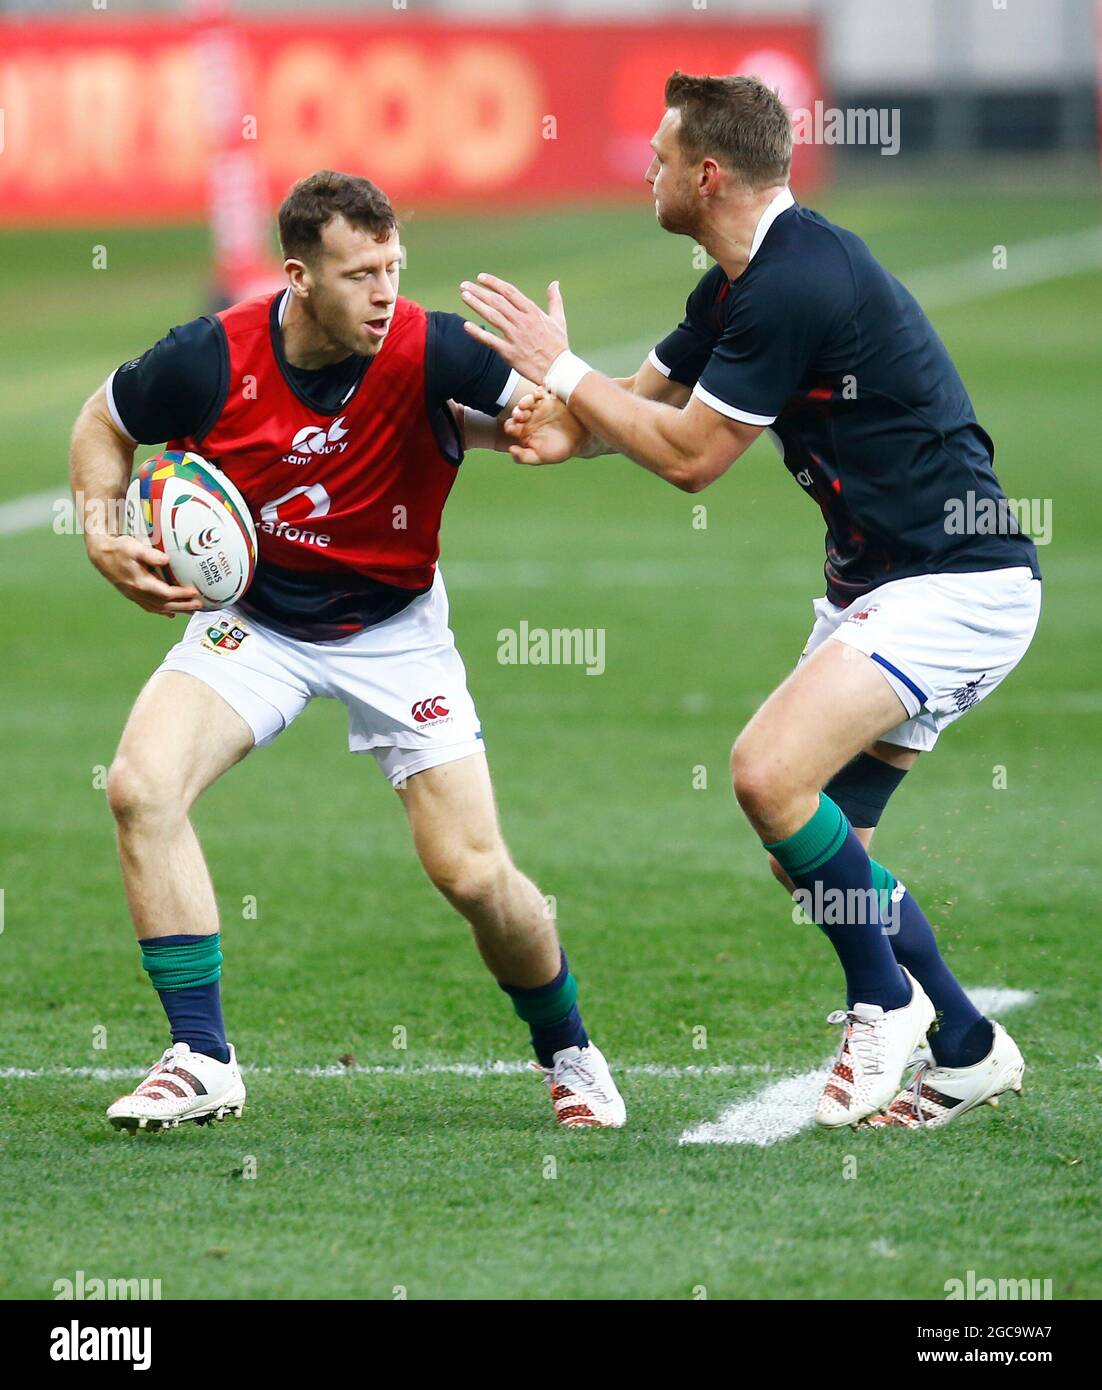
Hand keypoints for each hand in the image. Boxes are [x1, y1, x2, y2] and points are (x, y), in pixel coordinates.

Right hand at [86, 534, 201, 616]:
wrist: (100, 554)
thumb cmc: (118, 549)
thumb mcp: (134, 547)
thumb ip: (150, 555)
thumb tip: (166, 559)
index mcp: (141, 583)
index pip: (166, 593)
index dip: (181, 595)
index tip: (194, 592)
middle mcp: (138, 593)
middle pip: (165, 604)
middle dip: (184, 605)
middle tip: (200, 605)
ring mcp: (135, 596)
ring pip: (159, 608)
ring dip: (176, 610)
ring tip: (191, 611)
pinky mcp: (132, 595)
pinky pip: (150, 607)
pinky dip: (162, 611)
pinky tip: (171, 613)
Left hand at [459, 275, 568, 381]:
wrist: (558, 371)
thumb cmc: (558, 345)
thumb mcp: (559, 320)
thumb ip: (555, 300)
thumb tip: (555, 283)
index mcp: (533, 312)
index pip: (510, 292)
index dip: (494, 283)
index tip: (481, 278)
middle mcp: (523, 322)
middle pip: (497, 302)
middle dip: (479, 292)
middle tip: (464, 285)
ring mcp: (516, 337)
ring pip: (492, 316)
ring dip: (476, 305)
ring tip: (464, 296)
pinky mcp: (510, 353)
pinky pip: (491, 341)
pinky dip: (478, 333)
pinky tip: (466, 326)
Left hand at [504, 389, 589, 464]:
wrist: (580, 440)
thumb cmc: (559, 450)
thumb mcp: (540, 457)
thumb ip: (524, 457)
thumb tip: (511, 450)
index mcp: (524, 431)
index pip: (510, 426)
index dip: (510, 426)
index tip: (515, 428)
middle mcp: (529, 418)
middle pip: (517, 411)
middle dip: (517, 412)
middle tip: (522, 415)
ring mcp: (539, 408)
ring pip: (526, 400)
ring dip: (525, 401)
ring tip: (528, 404)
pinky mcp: (549, 400)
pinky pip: (541, 392)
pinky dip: (538, 391)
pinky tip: (539, 394)